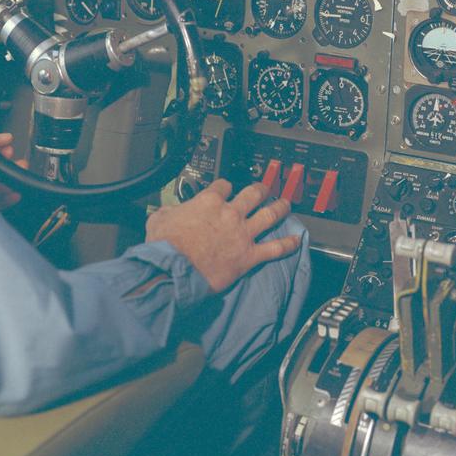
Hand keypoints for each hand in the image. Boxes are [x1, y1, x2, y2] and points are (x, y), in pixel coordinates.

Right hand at [144, 178, 301, 292]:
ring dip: (280, 208)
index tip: (227, 189)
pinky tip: (296, 241)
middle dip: (261, 189)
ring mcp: (243, 233)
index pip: (224, 185)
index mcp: (209, 202)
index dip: (226, 186)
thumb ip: (167, 212)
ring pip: (270, 214)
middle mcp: (230, 213)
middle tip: (264, 189)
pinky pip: (275, 248)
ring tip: (286, 204)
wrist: (174, 270)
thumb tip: (166, 212)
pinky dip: (287, 244)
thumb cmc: (165, 247)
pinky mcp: (249, 255)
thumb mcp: (159, 220)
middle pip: (253, 194)